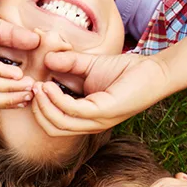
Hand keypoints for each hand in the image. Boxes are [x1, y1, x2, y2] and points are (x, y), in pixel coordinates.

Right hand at [30, 50, 166, 135]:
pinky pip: (71, 110)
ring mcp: (95, 121)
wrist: (154, 71)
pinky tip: (50, 85)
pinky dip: (57, 99)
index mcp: (84, 118)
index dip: (38, 108)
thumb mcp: (89, 66)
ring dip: (44, 105)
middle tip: (32, 88)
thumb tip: (46, 58)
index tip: (32, 88)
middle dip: (37, 109)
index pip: (53, 124)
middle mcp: (89, 125)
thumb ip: (68, 64)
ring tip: (39, 86)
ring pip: (58, 123)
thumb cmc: (125, 71)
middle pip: (52, 128)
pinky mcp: (102, 113)